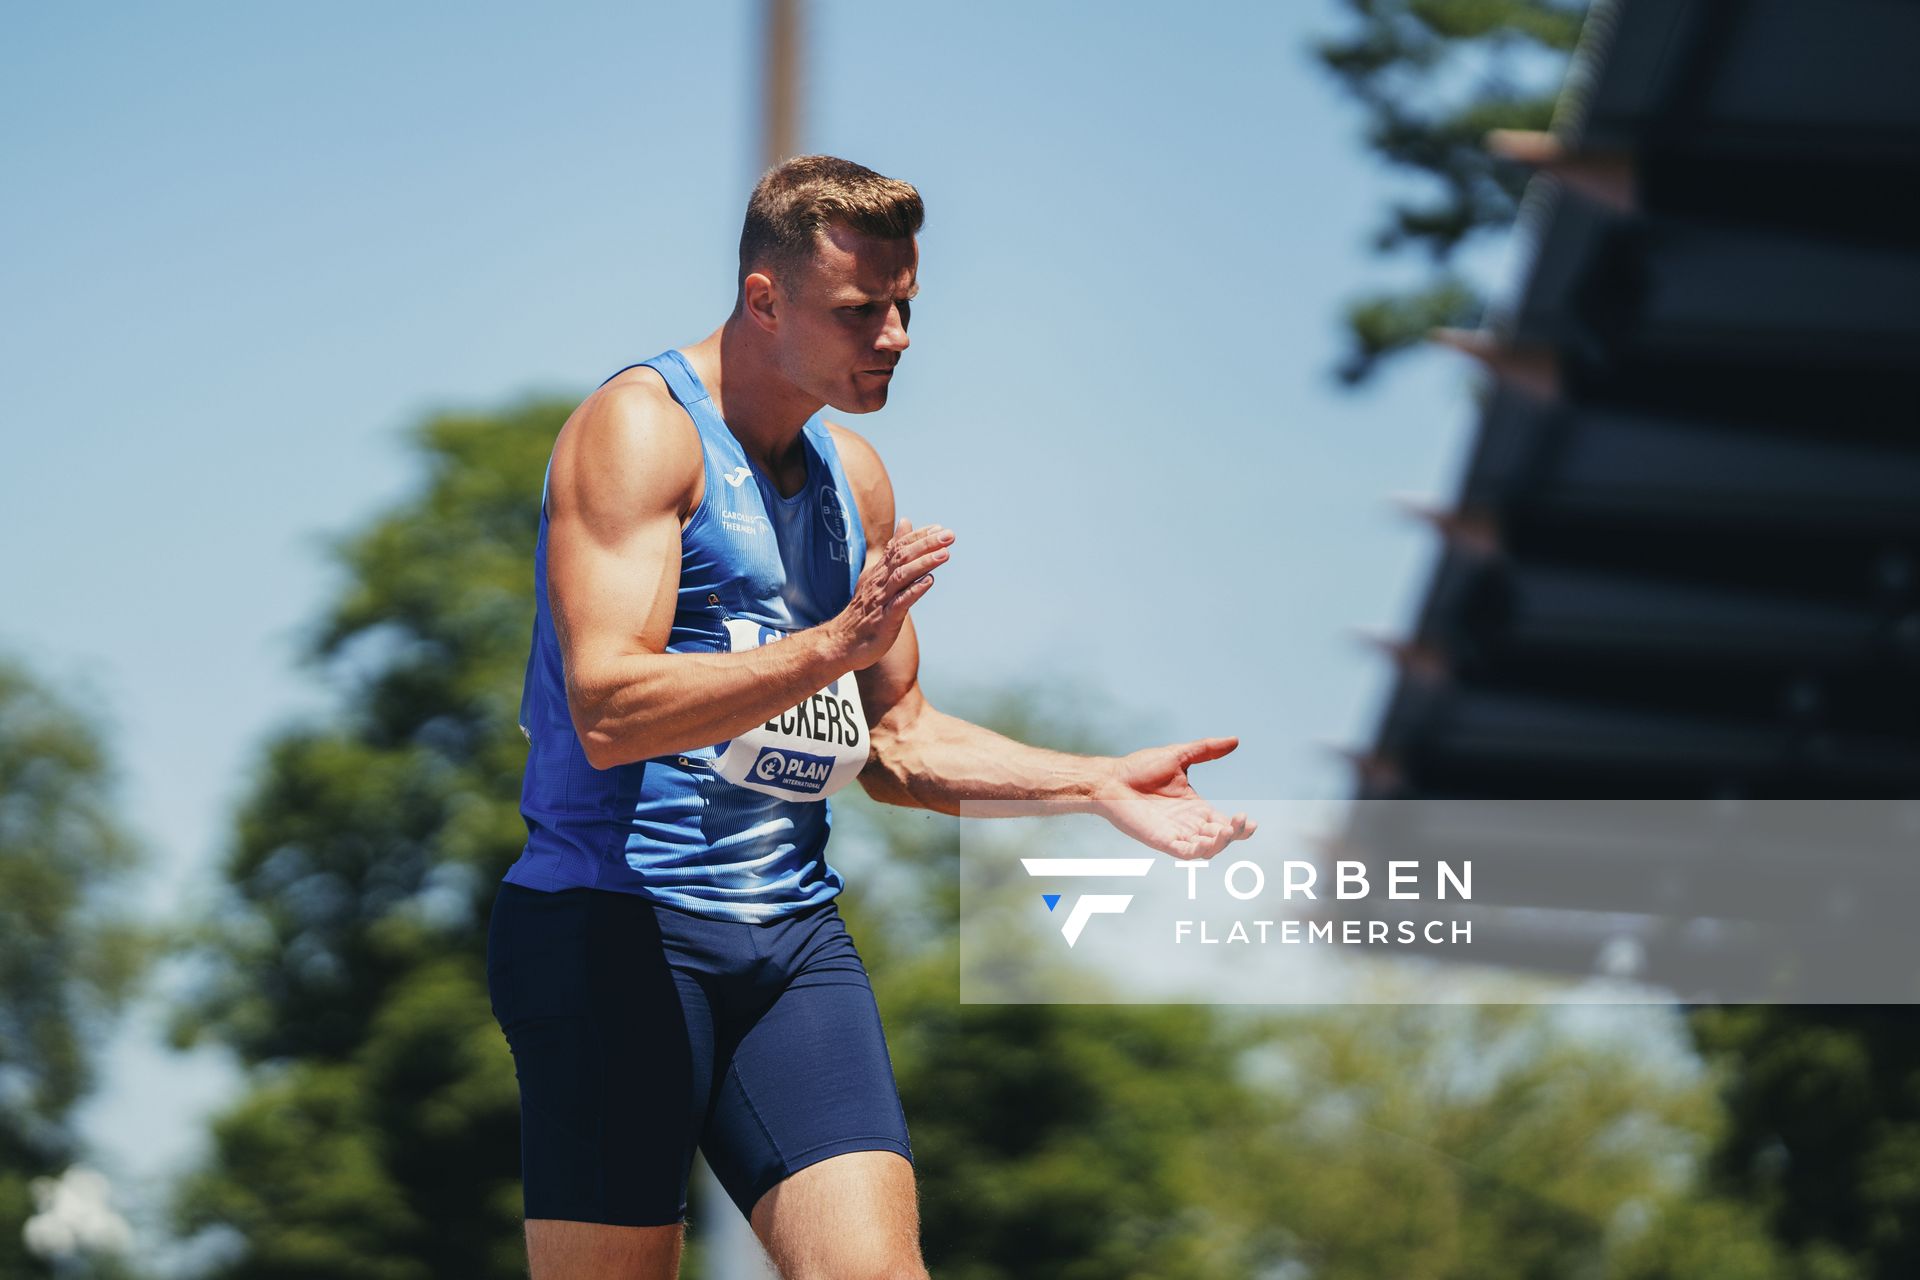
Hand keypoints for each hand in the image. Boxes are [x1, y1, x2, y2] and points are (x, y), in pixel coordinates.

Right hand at [831, 518, 952, 668]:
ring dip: (924, 563)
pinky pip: (900, 602)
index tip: (939, 527)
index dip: (919, 536)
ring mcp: (881, 600)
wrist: (841, 643)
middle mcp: (880, 582)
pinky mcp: (885, 619)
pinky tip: (929, 582)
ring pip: (902, 576)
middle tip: (949, 535)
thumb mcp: (877, 577)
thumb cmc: (864, 611)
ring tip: (945, 554)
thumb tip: (905, 522)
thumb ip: (893, 552)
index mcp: (879, 572)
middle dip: (927, 544)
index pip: (899, 547)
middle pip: (903, 557)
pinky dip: (915, 590)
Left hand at [1093, 737, 1254, 860]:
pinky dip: (1198, 851)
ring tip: (1227, 830)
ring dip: (1220, 844)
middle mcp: (1189, 824)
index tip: (1250, 821)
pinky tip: (1206, 841)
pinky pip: (1185, 853)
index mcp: (1196, 808)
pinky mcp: (1161, 840)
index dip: (1240, 826)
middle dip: (1236, 833)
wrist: (1111, 779)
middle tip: (1243, 822)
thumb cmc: (1140, 768)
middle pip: (1221, 838)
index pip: (1224, 822)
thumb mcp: (1179, 756)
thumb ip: (1206, 750)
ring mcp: (1176, 834)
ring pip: (1207, 850)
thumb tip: (1235, 740)